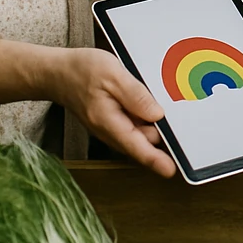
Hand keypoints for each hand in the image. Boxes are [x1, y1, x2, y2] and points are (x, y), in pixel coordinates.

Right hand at [45, 47, 175, 178]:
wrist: (58, 73)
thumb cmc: (82, 71)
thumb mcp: (113, 75)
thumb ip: (136, 95)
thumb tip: (157, 114)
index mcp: (110, 122)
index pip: (137, 147)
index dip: (156, 160)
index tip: (172, 170)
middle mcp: (111, 130)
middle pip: (144, 141)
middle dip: (164, 136)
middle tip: (185, 125)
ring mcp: (112, 127)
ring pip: (141, 133)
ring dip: (157, 127)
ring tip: (172, 112)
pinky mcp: (114, 120)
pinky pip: (135, 125)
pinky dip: (147, 119)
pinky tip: (155, 106)